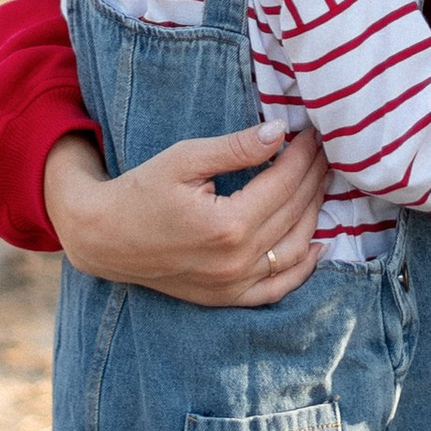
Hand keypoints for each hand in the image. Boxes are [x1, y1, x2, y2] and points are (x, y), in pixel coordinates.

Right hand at [41, 124, 327, 305]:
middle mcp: (238, 260)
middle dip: (314, 177)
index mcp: (229, 224)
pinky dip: (302, 268)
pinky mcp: (227, 298)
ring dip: (315, 214)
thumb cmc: (140, 191)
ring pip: (294, 249)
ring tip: (322, 183)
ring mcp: (234, 285)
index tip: (313, 134)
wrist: (104, 238)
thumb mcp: (184, 159)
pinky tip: (315, 245)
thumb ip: (235, 148)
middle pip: (295, 213)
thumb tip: (279, 132)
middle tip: (325, 151)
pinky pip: (277, 289)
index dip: (303, 155)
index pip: (284, 183)